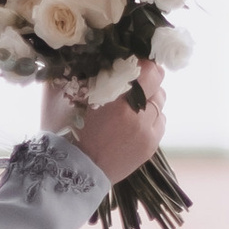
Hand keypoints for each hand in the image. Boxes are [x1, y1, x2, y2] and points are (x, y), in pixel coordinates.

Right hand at [47, 64, 163, 184]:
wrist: (77, 170)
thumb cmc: (69, 133)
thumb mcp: (72, 99)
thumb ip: (86, 77)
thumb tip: (96, 57)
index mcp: (117, 101)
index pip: (148, 71)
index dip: (144, 64)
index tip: (135, 63)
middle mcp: (137, 115)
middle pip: (158, 84)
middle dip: (147, 82)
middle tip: (133, 85)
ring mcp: (147, 131)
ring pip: (160, 103)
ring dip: (149, 101)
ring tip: (132, 107)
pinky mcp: (151, 145)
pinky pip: (159, 121)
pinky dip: (150, 119)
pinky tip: (134, 124)